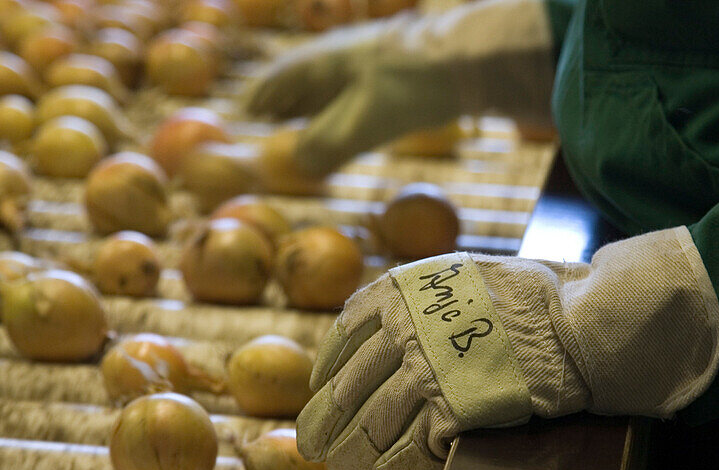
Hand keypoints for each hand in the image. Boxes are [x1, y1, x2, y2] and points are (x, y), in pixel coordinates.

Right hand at [240, 0, 555, 174]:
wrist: (470, 61)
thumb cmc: (409, 90)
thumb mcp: (359, 125)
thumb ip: (324, 146)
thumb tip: (297, 165)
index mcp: (324, 61)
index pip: (281, 77)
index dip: (263, 96)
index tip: (247, 113)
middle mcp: (343, 55)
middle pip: (305, 76)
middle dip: (285, 97)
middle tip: (268, 118)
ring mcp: (373, 59)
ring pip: (333, 80)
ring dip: (314, 101)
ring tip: (302, 119)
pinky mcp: (399, 72)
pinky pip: (357, 87)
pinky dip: (342, 103)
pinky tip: (352, 114)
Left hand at [296, 228, 718, 469]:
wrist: (582, 323)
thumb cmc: (533, 300)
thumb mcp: (462, 277)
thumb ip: (418, 304)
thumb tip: (380, 338)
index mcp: (399, 292)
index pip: (343, 341)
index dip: (325, 375)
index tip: (319, 393)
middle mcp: (402, 330)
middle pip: (346, 391)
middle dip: (326, 426)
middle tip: (315, 449)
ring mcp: (425, 372)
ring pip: (370, 427)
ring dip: (353, 458)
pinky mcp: (451, 412)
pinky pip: (409, 452)